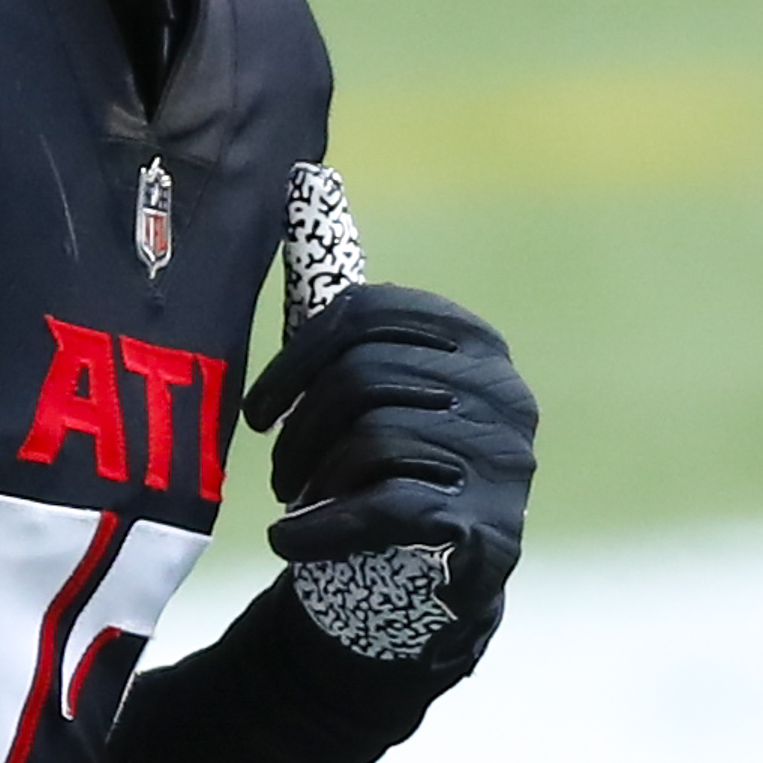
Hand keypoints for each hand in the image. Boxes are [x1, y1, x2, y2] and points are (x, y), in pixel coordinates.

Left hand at [242, 279, 536, 682]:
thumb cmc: (390, 467)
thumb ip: (341, 313)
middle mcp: (502, 389)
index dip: (296, 361)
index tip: (260, 412)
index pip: (367, 313)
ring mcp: (503, 459)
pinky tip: (290, 541)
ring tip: (303, 504)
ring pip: (373, 438)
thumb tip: (307, 183)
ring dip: (316, 480)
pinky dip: (320, 527)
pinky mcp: (489, 526)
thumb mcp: (369, 389)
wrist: (435, 579)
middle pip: (363, 375)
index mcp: (473, 340)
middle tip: (279, 472)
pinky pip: (384, 507)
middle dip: (301, 429)